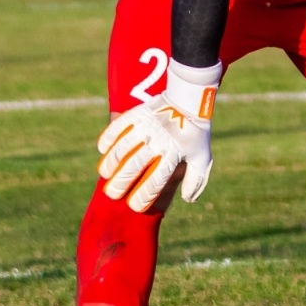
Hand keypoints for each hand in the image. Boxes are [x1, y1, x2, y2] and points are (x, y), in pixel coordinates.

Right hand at [97, 60, 219, 211]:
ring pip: (122, 148)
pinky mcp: (138, 114)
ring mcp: (146, 127)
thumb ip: (196, 181)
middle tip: (112, 194)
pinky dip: (108, 138)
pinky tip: (102, 149)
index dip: (143, 196)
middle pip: (134, 167)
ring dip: (110, 163)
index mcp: (174, 155)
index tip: (134, 206)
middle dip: (121, 184)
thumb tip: (187, 200)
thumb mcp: (202, 158)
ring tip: (105, 174)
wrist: (190, 100)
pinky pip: (118, 127)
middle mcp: (158, 142)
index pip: (156, 182)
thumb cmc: (196, 133)